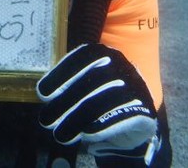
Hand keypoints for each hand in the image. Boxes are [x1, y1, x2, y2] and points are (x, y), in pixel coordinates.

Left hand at [37, 44, 159, 163]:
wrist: (135, 117)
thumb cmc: (101, 96)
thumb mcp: (85, 83)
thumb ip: (68, 84)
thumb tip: (44, 93)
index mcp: (103, 53)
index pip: (81, 58)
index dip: (61, 74)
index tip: (42, 93)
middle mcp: (121, 65)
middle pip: (89, 82)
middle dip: (64, 102)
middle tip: (46, 120)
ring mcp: (135, 86)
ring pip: (102, 102)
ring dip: (77, 119)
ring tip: (60, 134)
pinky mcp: (145, 109)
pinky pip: (120, 117)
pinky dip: (100, 127)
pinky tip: (85, 135)